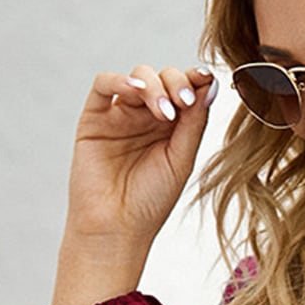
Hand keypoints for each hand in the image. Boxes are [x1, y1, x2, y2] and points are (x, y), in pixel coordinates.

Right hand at [61, 62, 219, 249]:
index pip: (186, 90)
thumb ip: (194, 122)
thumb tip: (210, 84)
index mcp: (173, 126)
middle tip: (183, 102)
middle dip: (176, 83)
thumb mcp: (181, 160)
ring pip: (139, 77)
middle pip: (164, 78)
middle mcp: (147, 116)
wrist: (116, 228)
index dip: (196, 79)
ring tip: (164, 112)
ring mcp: (121, 114)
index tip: (206, 79)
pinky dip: (120, 80)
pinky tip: (135, 91)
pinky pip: (104, 84)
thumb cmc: (151, 201)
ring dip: (154, 86)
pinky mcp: (94, 117)